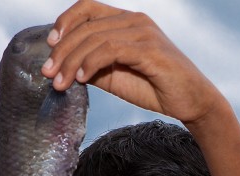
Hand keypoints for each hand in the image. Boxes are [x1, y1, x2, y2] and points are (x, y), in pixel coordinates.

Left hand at [42, 0, 221, 124]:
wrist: (192, 102)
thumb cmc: (157, 89)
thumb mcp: (117, 77)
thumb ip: (95, 67)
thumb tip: (67, 68)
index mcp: (126, 22)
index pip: (87, 9)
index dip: (65, 23)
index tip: (50, 47)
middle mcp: (134, 20)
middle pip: (86, 26)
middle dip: (62, 51)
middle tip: (47, 74)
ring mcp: (142, 33)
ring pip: (95, 39)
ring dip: (72, 62)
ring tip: (60, 83)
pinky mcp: (149, 50)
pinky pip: (111, 50)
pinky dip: (91, 63)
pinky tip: (82, 79)